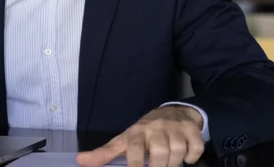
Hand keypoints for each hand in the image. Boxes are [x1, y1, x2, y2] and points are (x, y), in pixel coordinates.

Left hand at [76, 105, 204, 166]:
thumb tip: (79, 161)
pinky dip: (192, 157)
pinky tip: (185, 157)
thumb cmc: (145, 132)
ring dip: (175, 164)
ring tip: (169, 163)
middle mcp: (155, 128)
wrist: (174, 112)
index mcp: (136, 132)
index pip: (135, 149)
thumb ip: (104, 154)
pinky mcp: (191, 128)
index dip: (135, 165)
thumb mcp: (125, 141)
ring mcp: (174, 127)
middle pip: (160, 154)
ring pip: (177, 152)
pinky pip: (194, 148)